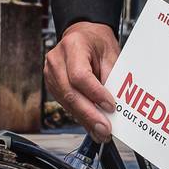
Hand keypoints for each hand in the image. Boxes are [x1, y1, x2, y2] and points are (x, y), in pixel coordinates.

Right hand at [44, 21, 121, 141]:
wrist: (82, 35)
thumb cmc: (96, 41)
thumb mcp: (110, 53)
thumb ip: (113, 77)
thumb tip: (118, 104)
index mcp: (73, 46)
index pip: (80, 75)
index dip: (95, 94)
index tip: (111, 107)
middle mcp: (57, 59)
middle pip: (70, 93)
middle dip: (89, 114)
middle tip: (105, 130)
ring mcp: (51, 73)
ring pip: (66, 102)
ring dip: (85, 119)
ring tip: (101, 132)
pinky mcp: (52, 85)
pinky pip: (65, 104)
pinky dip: (79, 116)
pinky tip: (91, 125)